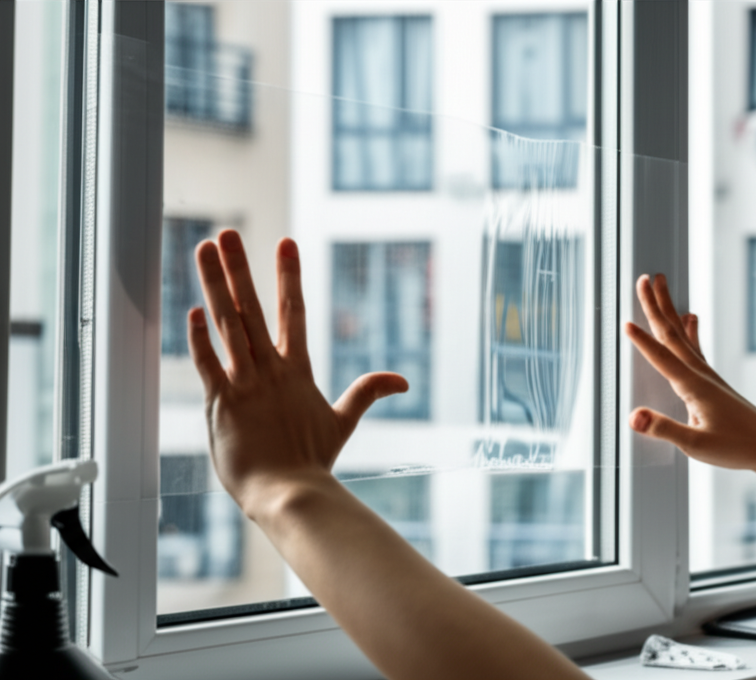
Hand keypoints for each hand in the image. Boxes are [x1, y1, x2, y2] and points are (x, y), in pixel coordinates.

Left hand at [187, 230, 407, 517]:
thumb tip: (403, 381)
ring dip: (215, 285)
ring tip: (204, 250)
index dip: (290, 275)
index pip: (294, 312)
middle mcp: (270, 370)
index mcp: (296, 370)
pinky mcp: (222, 404)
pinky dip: (199, 338)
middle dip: (240, 267)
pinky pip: (208, 364)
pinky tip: (191, 310)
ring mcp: (245, 384)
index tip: (285, 243)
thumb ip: (367, 393)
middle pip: (253, 308)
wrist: (291, 494)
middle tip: (229, 232)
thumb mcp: (342, 422)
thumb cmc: (313, 461)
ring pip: (226, 325)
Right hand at [625, 273, 755, 472]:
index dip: (642, 341)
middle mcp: (699, 373)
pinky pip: (696, 346)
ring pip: (681, 334)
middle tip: (643, 278)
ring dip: (668, 308)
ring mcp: (707, 374)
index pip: (661, 357)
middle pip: (671, 333)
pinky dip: (690, 329)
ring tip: (661, 285)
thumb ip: (663, 429)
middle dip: (655, 305)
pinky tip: (691, 317)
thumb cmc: (736, 447)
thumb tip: (632, 417)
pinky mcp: (712, 380)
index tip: (624, 322)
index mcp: (692, 386)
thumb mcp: (695, 445)